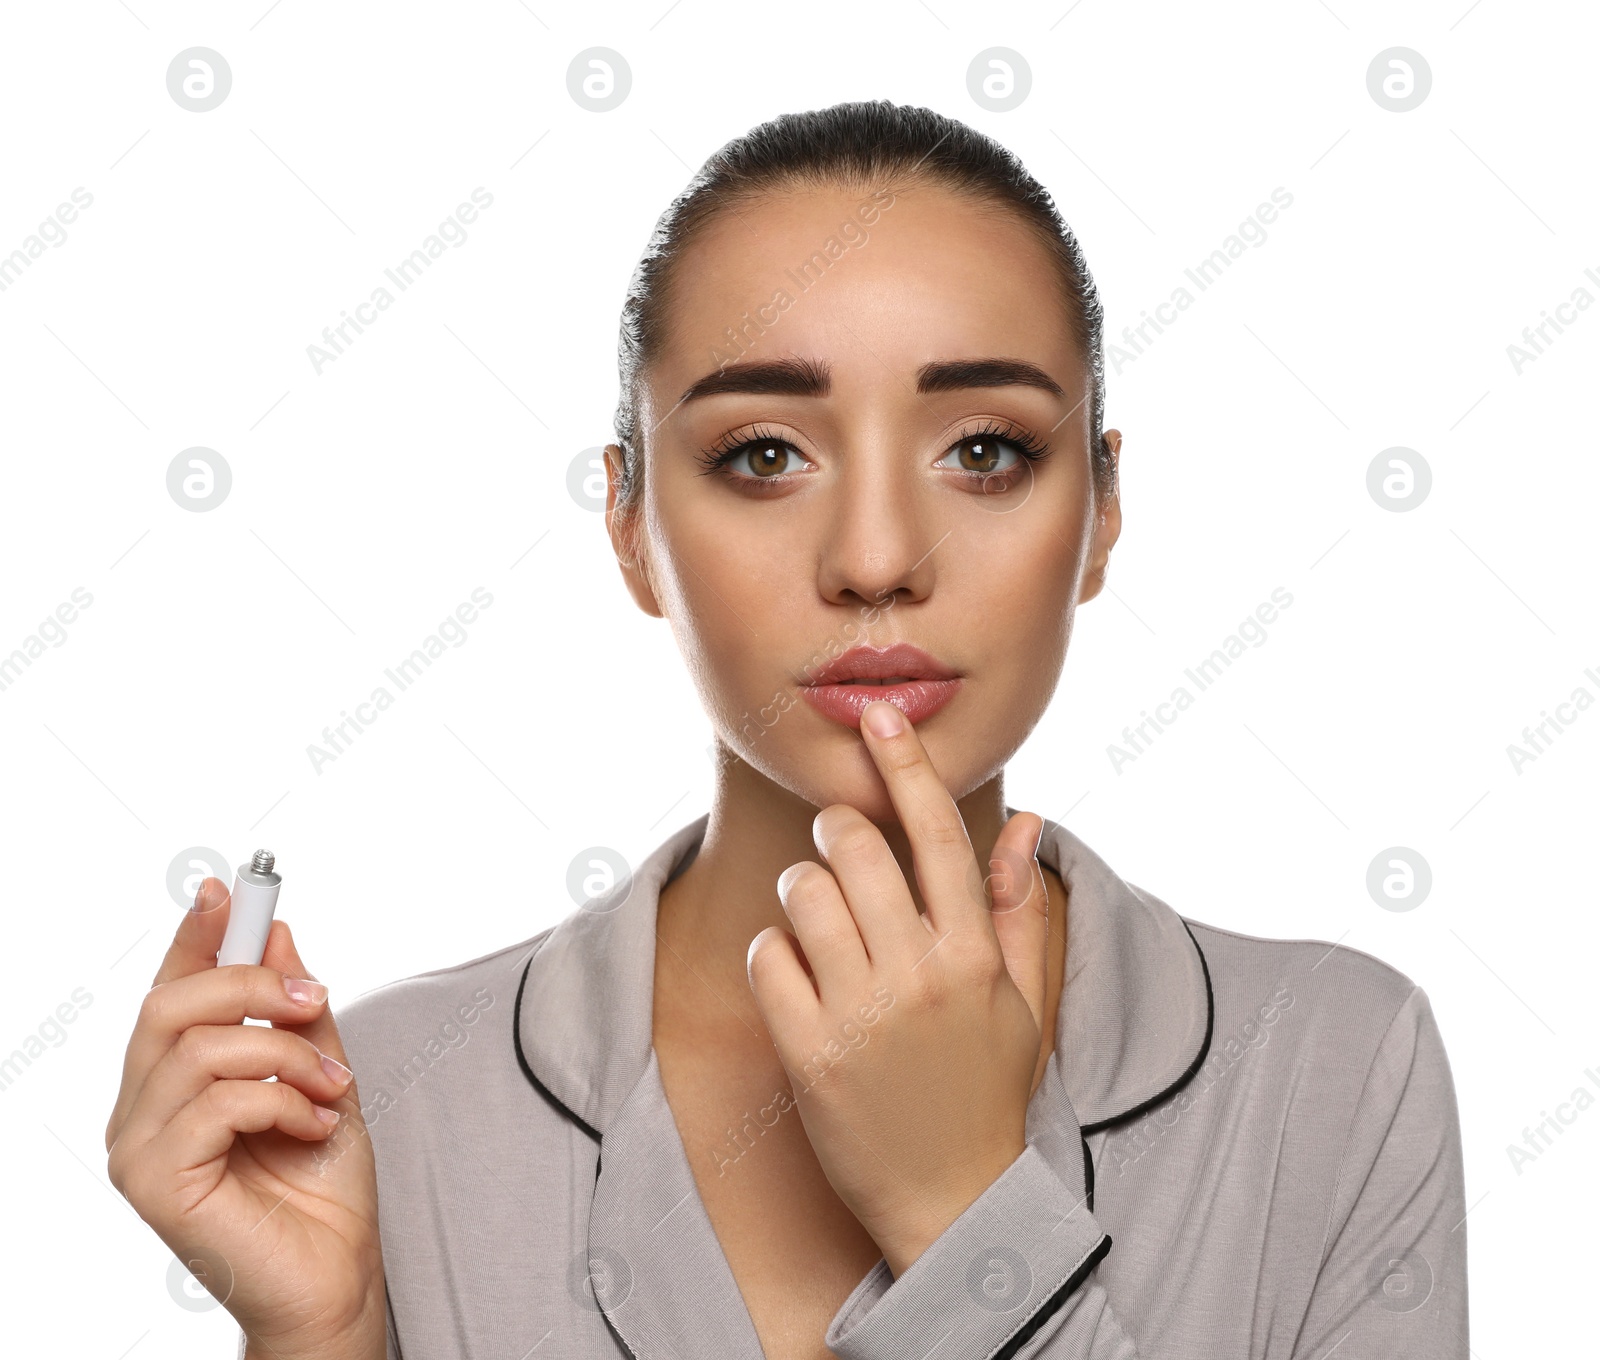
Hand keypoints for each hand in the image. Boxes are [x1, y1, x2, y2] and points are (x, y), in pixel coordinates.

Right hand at [106, 878, 385, 1359]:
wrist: (335, 1275)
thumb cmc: (322, 1186)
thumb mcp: (323, 1072)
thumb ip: (295, 1010)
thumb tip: (275, 931)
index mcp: (173, 1080)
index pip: (169, 991)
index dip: (195, 936)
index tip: (228, 889)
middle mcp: (141, 1109)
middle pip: (170, 1006)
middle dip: (254, 984)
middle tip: (317, 1000)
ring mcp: (139, 1147)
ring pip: (200, 1048)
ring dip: (287, 1053)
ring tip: (331, 1085)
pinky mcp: (154, 1181)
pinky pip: (215, 1102)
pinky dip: (281, 1098)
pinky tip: (312, 1122)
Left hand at [746, 698, 1051, 1277]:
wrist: (951, 1201)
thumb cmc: (985, 1090)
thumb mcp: (1020, 1001)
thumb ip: (1020, 908)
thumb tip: (1029, 822)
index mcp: (975, 954)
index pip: (939, 836)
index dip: (907, 766)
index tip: (879, 717)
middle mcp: (920, 975)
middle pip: (855, 848)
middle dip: (836, 832)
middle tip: (839, 847)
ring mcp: (862, 1015)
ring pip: (802, 893)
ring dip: (801, 892)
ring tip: (817, 921)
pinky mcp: (809, 1053)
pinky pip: (767, 957)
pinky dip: (772, 954)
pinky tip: (797, 977)